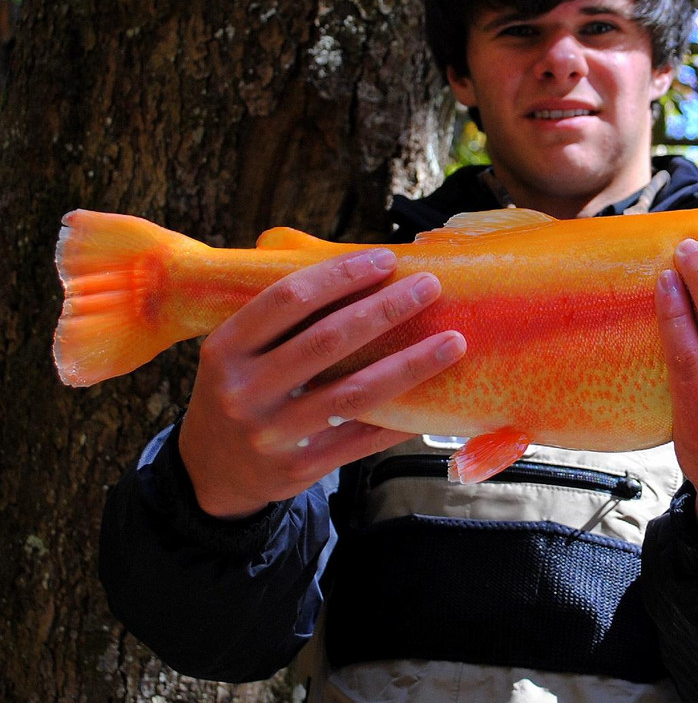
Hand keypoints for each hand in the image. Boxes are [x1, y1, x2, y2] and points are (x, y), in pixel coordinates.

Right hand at [178, 248, 465, 518]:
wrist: (210, 473)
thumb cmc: (239, 392)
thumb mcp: (236, 352)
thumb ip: (281, 320)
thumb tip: (362, 271)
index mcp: (227, 349)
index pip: (289, 299)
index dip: (340, 275)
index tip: (386, 258)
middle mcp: (245, 391)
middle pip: (327, 340)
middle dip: (385, 309)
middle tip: (430, 287)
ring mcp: (272, 434)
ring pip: (354, 393)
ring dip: (410, 364)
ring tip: (452, 342)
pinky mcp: (299, 469)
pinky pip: (361, 440)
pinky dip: (400, 418)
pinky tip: (434, 399)